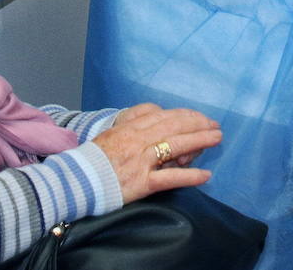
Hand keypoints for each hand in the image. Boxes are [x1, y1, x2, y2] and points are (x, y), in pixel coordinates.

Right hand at [92, 103, 220, 203]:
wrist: (76, 180)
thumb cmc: (94, 157)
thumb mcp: (113, 130)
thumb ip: (134, 119)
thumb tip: (156, 110)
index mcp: (131, 127)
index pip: (165, 116)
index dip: (186, 115)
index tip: (201, 117)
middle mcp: (139, 140)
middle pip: (174, 126)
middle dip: (198, 124)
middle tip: (216, 125)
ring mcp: (141, 161)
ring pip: (175, 146)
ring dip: (200, 141)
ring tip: (216, 138)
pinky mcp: (142, 183)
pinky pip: (169, 178)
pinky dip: (189, 176)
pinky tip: (205, 176)